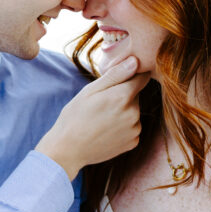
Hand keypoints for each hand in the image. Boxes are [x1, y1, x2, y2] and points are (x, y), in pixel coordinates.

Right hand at [36, 57, 148, 179]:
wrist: (68, 150)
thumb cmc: (74, 117)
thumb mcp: (90, 91)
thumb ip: (115, 75)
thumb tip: (136, 61)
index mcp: (122, 96)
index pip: (142, 77)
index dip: (132, 76)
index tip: (119, 80)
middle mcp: (133, 113)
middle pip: (135, 95)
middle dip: (122, 96)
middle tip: (101, 104)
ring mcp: (134, 130)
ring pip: (134, 112)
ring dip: (123, 112)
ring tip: (102, 119)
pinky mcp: (133, 142)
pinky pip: (132, 127)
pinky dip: (123, 127)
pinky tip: (107, 130)